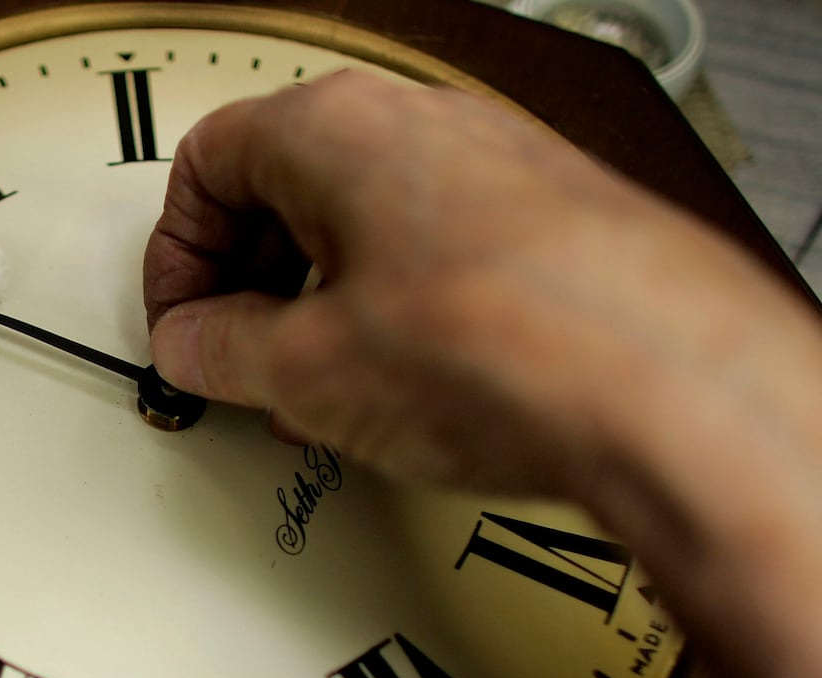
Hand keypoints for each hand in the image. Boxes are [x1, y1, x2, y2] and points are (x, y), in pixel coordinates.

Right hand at [143, 70, 814, 493]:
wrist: (668, 387)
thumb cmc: (499, 346)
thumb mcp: (302, 369)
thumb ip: (219, 350)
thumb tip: (195, 346)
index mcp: (333, 127)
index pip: (206, 164)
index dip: (174, 258)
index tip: (179, 325)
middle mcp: (419, 123)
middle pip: (286, 187)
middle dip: (244, 283)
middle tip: (235, 358)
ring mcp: (493, 166)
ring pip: (363, 221)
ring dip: (319, 304)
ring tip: (316, 388)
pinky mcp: (547, 221)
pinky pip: (433, 250)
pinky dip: (393, 310)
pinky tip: (398, 387)